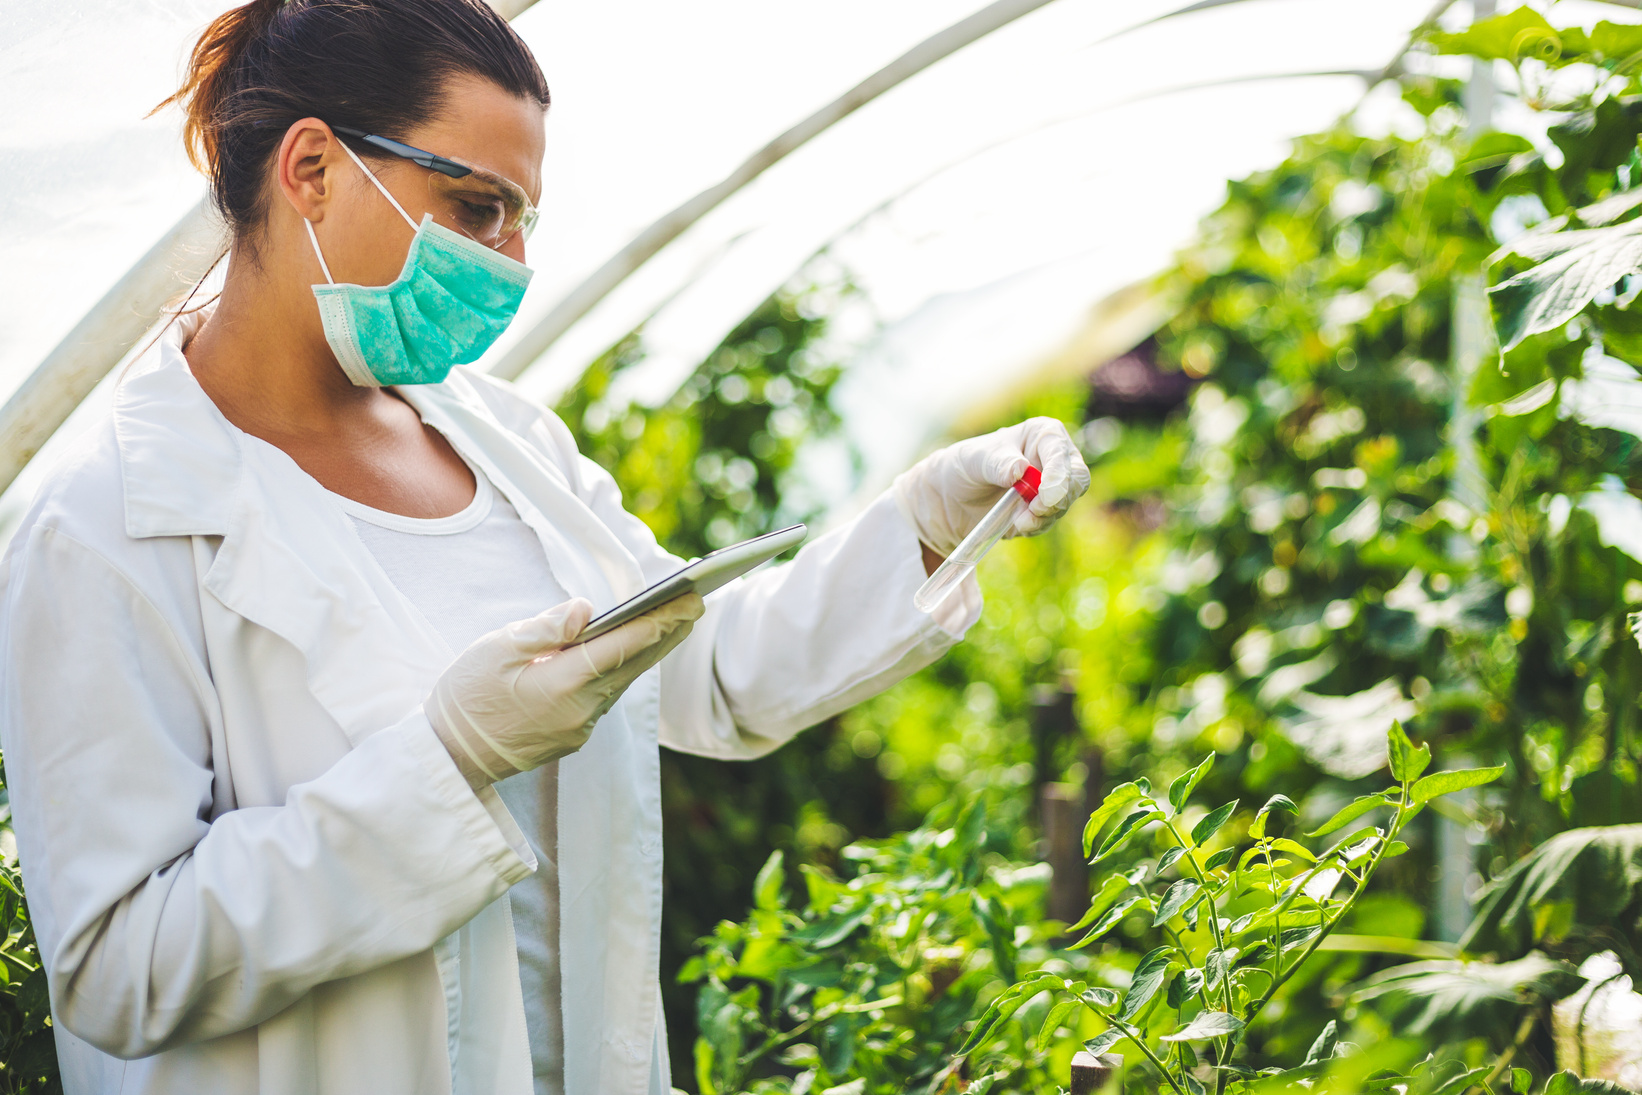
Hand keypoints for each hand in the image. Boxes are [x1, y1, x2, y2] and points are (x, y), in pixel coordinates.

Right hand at [426, 594, 703, 788]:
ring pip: (624, 681)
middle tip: (697, 602)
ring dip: (651, 651)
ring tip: (677, 621)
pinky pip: (609, 696)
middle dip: (667, 633)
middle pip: (633, 665)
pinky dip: (626, 669)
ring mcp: (580, 726)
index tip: (687, 601)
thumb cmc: (465, 696)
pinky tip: (637, 651)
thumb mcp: (494, 650)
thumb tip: (586, 609)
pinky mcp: (574, 734)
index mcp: (559, 685)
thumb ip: (544, 628)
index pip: (620, 647)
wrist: (449, 756)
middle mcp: (579, 710)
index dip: (657, 623)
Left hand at [893, 418, 1090, 556]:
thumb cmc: (965, 466)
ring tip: (1017, 520)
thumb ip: (998, 463)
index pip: (1060, 453)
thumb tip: (1020, 469)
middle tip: (1035, 511)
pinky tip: (1016, 523)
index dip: (1059, 474)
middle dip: (1058, 499)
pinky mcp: (1045, 509)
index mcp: (1042, 434)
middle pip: (1076, 479)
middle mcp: (1054, 458)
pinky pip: (1050, 520)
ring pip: (1064, 503)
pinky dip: (1035, 526)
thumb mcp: (975, 460)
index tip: (1045, 495)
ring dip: (1043, 516)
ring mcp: (1053, 485)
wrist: (952, 498)